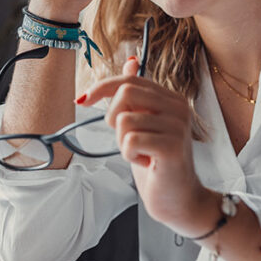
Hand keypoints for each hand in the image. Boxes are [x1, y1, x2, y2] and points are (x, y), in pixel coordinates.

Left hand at [78, 56, 211, 232]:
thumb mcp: (143, 123)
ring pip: (124, 121)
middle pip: (124, 93)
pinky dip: (129, 155)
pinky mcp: (172, 146)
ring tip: (140, 153)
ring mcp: (177, 126)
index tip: (82, 99)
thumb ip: (137, 95)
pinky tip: (146, 162)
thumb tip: (131, 62)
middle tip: (125, 138)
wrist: (177, 199)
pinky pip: (130, 141)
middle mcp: (178, 107)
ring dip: (122, 142)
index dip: (101, 87)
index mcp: (170, 98)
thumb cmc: (157, 162)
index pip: (129, 80)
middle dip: (112, 117)